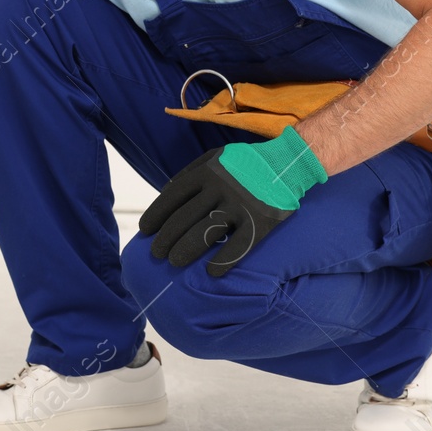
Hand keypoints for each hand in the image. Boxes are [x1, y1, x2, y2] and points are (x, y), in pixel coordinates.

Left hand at [139, 128, 327, 276]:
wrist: (286, 164)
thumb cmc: (244, 164)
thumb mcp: (214, 158)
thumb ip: (190, 173)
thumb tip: (165, 194)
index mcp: (206, 172)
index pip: (172, 196)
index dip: (155, 215)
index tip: (145, 231)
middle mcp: (220, 188)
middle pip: (184, 218)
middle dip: (166, 238)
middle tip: (157, 254)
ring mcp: (240, 205)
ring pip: (206, 233)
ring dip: (186, 251)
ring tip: (174, 263)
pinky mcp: (260, 221)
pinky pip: (239, 246)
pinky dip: (224, 261)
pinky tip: (211, 272)